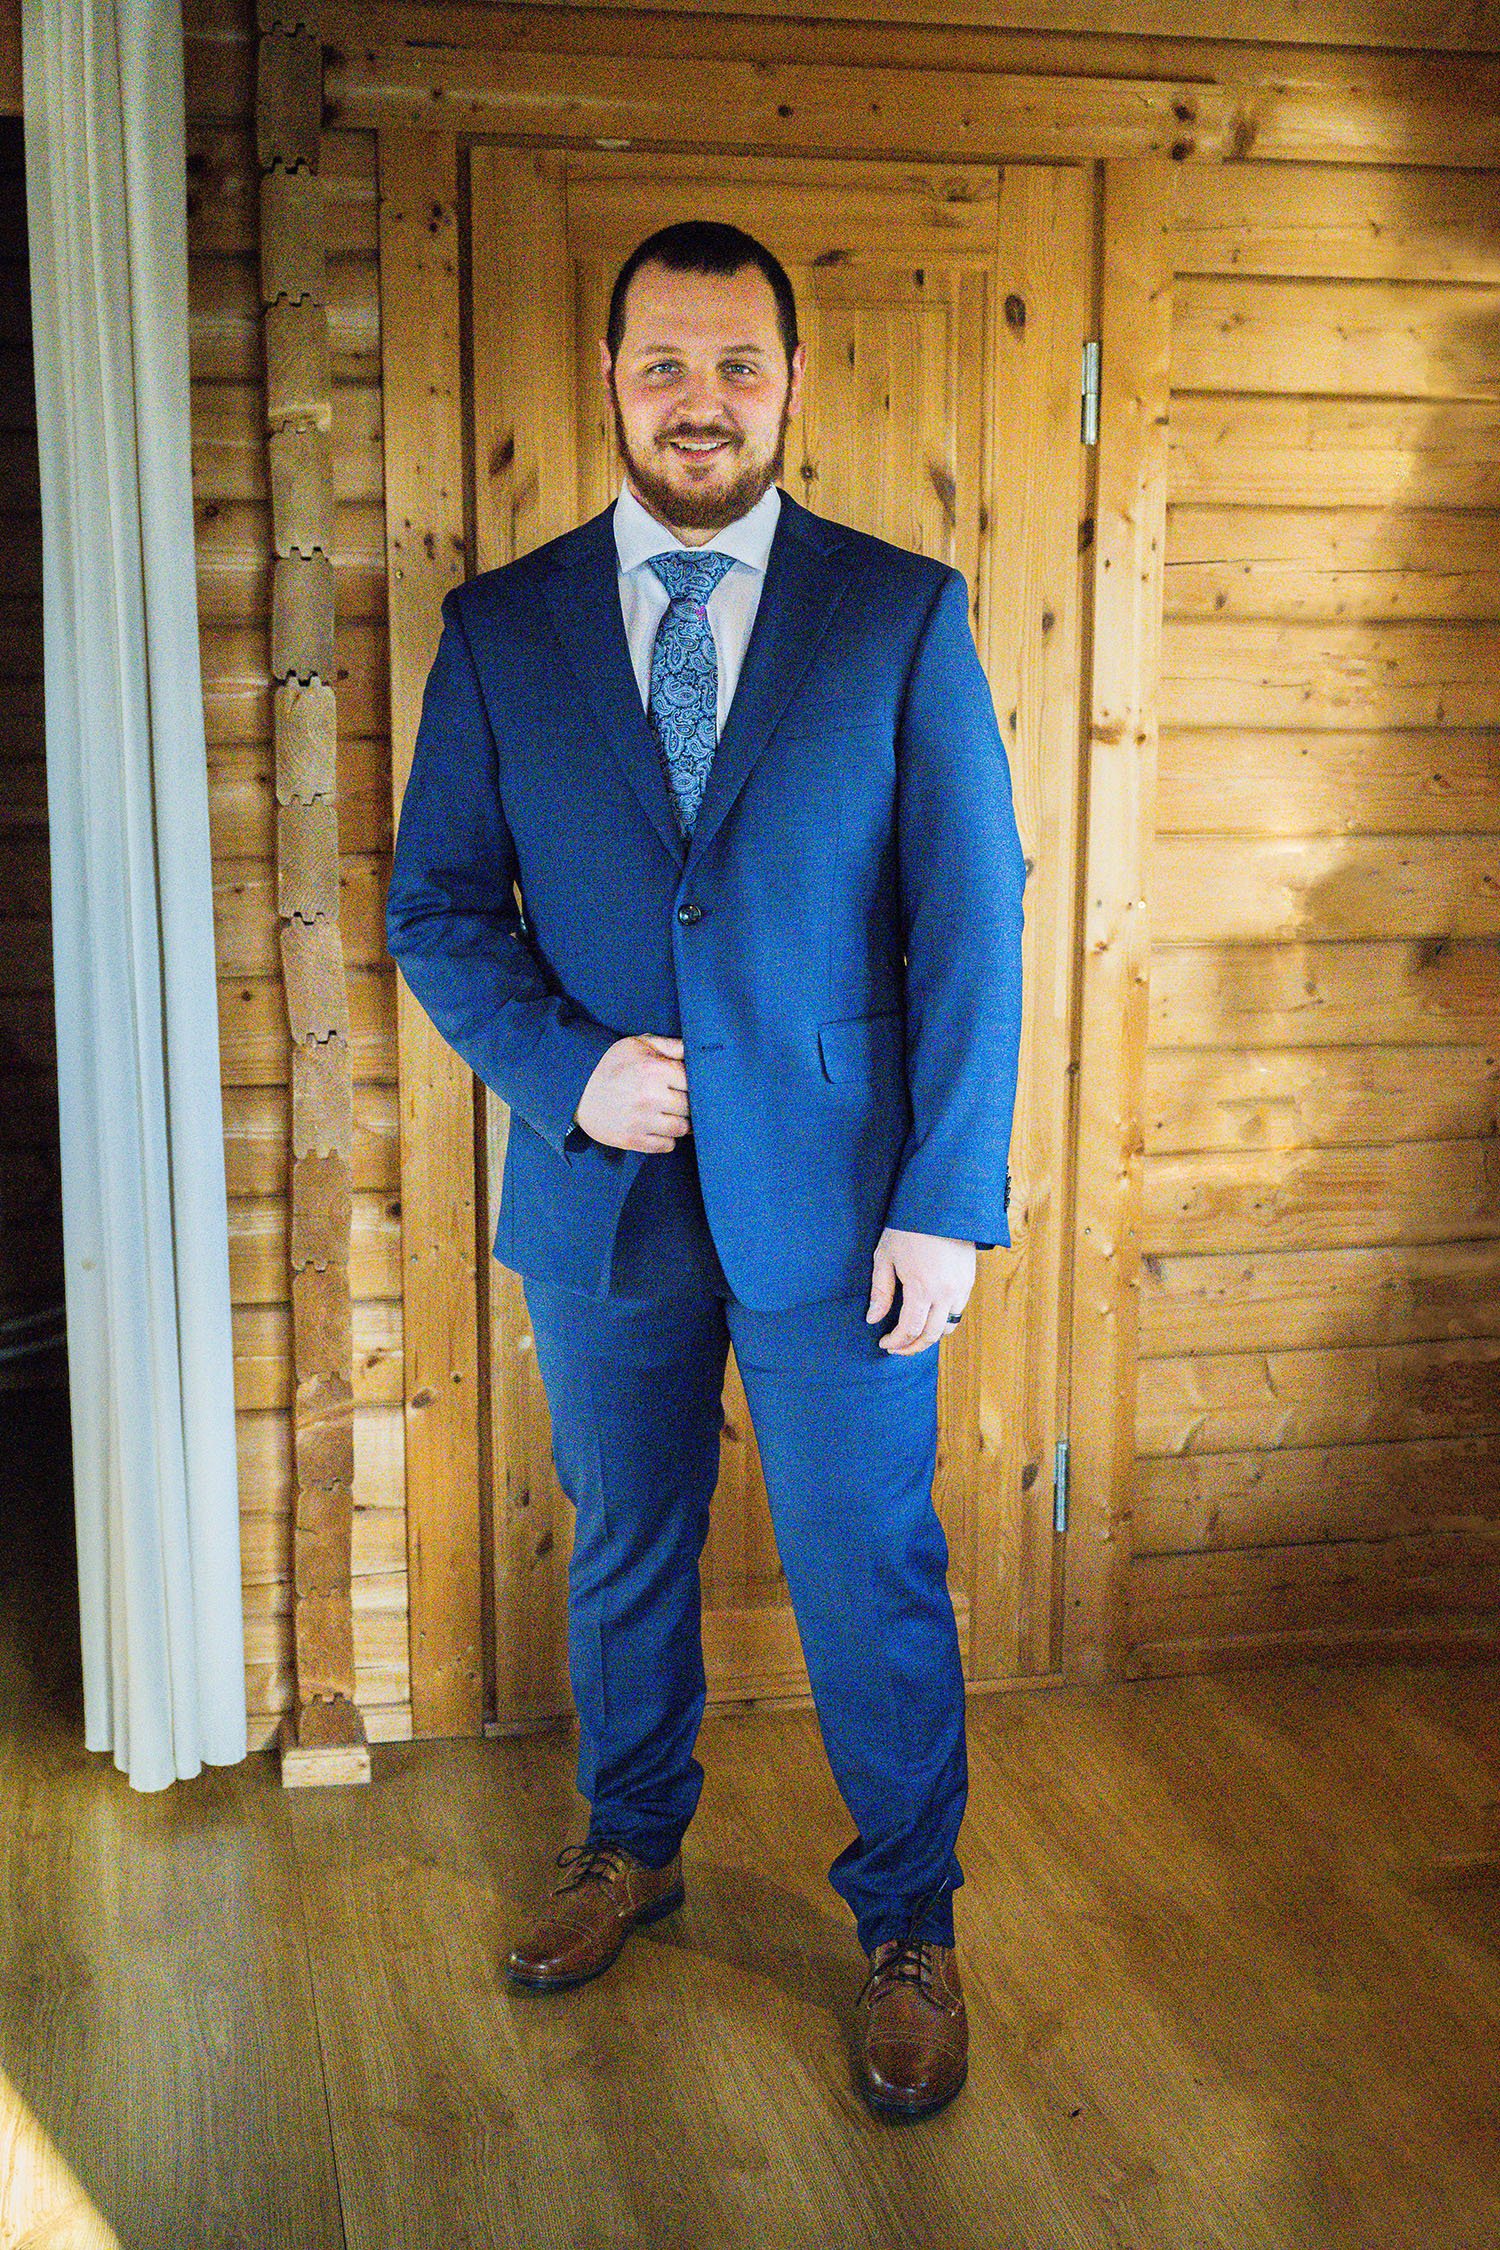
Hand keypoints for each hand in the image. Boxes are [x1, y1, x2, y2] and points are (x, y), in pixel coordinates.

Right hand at [574, 1034, 690, 1152]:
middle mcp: (649, 1097)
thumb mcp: (638, 1045)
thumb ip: (670, 1045)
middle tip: (677, 1098)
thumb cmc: (611, 1064)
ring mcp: (641, 1121)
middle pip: (691, 1106)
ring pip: (682, 1128)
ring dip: (679, 1122)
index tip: (684, 1082)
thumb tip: (696, 1048)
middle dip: (687, 1102)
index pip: (693, 1080)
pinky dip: (667, 1138)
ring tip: (668, 1114)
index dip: (692, 1081)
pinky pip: (667, 1145)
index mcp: (653, 1070)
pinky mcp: (632, 1140)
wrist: (576, 1089)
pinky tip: (658, 1127)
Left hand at [865, 1226, 975, 1354]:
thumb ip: (880, 1292)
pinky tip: (929, 1318)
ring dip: (929, 1337)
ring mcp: (960, 1288)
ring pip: (948, 1327)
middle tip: (897, 1347)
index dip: (897, 1342)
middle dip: (912, 1346)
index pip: (910, 1329)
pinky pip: (958, 1312)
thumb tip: (873, 1319)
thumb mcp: (886, 1257)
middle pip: (930, 1335)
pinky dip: (943, 1322)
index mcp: (922, 1288)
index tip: (885, 1343)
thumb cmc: (908, 1228)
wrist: (941, 1205)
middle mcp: (945, 1293)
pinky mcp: (969, 1282)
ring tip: (913, 1337)